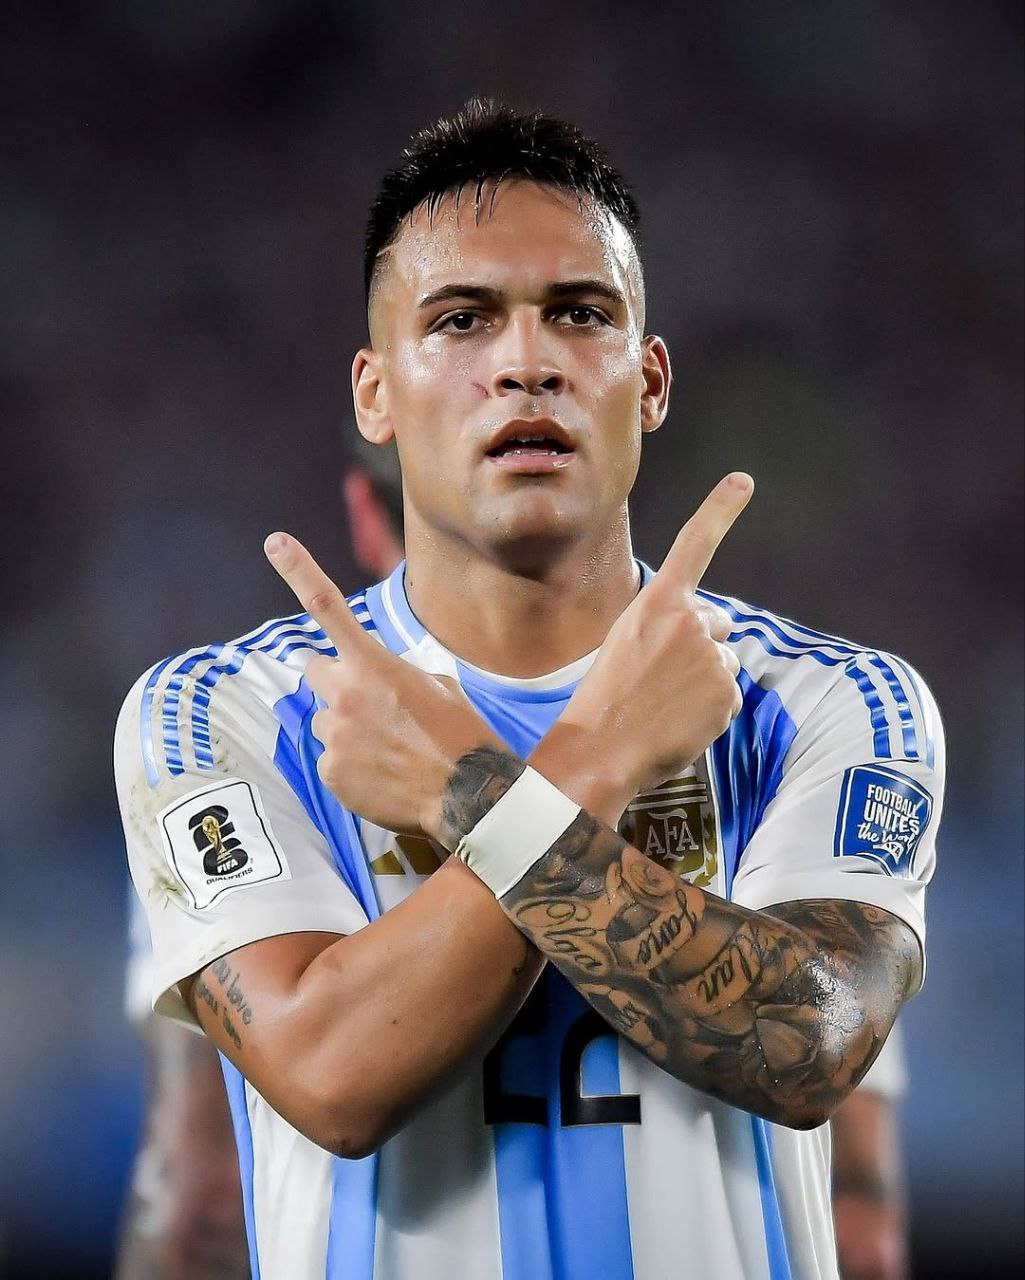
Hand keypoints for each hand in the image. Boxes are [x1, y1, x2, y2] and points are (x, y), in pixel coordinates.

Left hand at [264, 533, 502, 838]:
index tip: (274, 542)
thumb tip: (378, 682)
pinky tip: (385, 776)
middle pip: (317, 673)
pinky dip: (353, 768)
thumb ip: (394, 674)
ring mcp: (334, 734)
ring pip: (327, 723)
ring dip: (349, 730)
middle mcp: (345, 694)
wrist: (468, 794)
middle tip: (371, 706)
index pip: (327, 607)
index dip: (298, 570)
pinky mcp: (331, 772)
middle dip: (336, 682)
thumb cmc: (461, 736)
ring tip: (390, 751)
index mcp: (373, 664)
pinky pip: (333, 761)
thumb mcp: (438, 686)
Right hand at [533, 473, 751, 815]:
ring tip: (665, 704)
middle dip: (701, 646)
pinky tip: (679, 722)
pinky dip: (711, 712)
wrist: (600, 748)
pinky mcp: (726, 691)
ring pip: (722, 662)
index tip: (743, 481)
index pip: (693, 546)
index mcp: (657, 603)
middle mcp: (690, 621)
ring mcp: (711, 656)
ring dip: (704, 681)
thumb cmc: (606, 699)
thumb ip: (667, 628)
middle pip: (717, 623)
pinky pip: (728, 696)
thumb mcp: (626, 644)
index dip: (720, 510)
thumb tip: (710, 636)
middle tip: (660, 679)